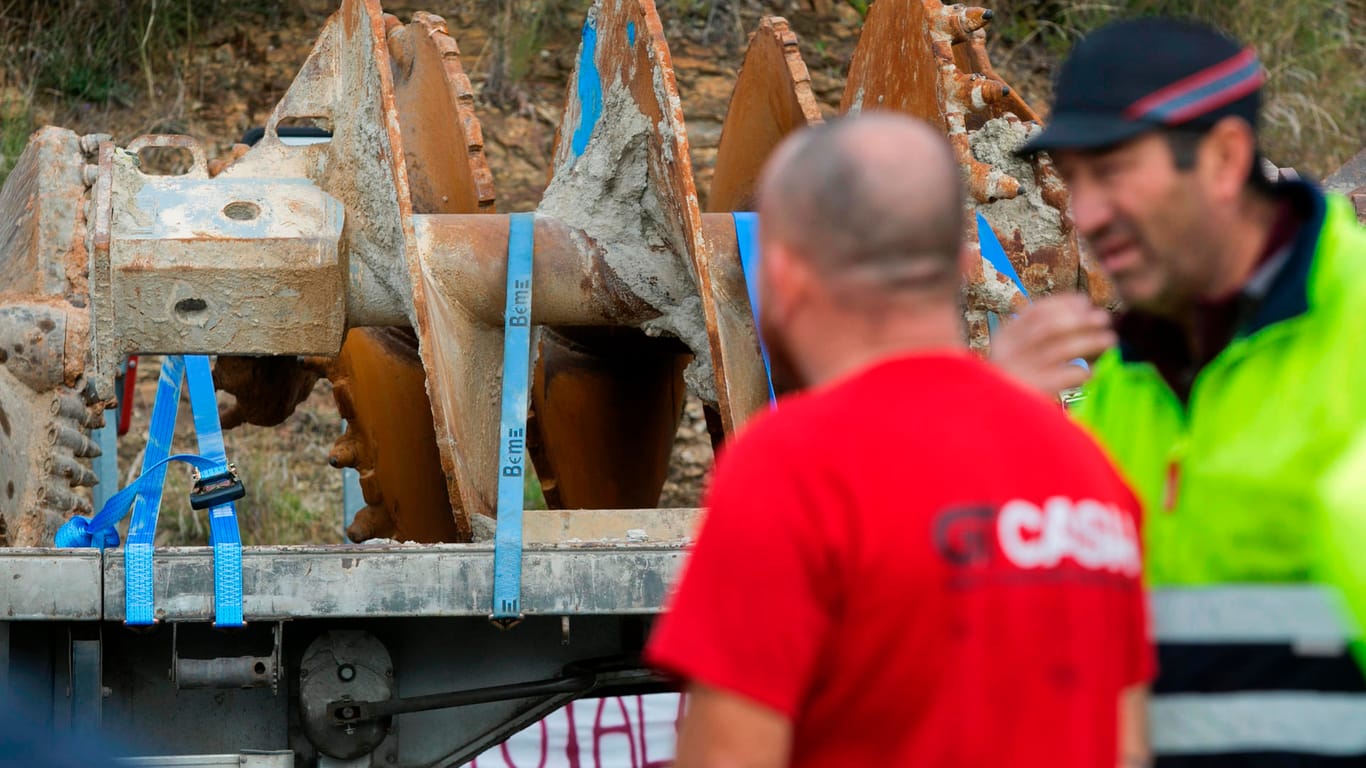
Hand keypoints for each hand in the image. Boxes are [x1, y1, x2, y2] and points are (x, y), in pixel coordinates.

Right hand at [990, 293, 1116, 395]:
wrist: (994, 416)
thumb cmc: (1012, 379)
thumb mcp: (1014, 352)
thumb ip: (1037, 333)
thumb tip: (1081, 308)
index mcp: (1006, 336)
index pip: (1036, 311)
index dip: (1063, 303)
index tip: (1084, 302)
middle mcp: (1012, 350)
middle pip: (1051, 326)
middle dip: (1081, 319)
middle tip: (1103, 318)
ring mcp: (1024, 370)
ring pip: (1064, 348)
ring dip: (1091, 341)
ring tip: (1110, 339)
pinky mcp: (1037, 390)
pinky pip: (1069, 375)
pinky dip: (1086, 371)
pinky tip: (1094, 371)